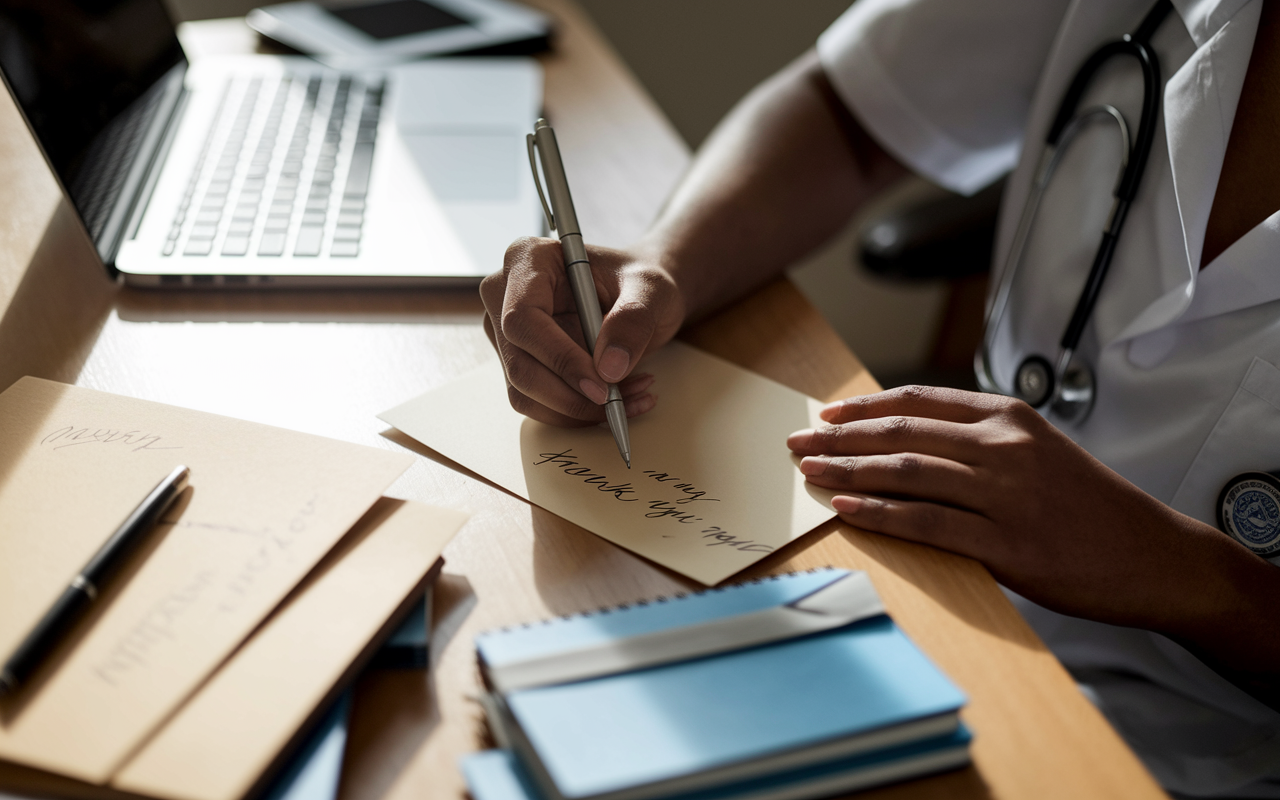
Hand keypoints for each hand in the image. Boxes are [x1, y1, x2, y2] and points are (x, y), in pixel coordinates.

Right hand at [481, 237, 685, 425]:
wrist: (638, 295)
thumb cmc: (639, 280)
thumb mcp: (652, 288)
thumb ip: (634, 318)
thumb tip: (608, 367)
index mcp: (528, 260)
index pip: (523, 319)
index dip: (559, 358)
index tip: (601, 385)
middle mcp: (505, 296)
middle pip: (520, 363)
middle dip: (571, 395)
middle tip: (619, 403)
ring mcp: (507, 333)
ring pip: (525, 392)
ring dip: (578, 410)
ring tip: (630, 398)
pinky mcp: (520, 362)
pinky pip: (538, 403)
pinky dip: (577, 413)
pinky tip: (619, 401)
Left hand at [785, 385, 1244, 633]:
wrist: (1151, 554)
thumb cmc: (1089, 506)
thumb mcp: (1039, 451)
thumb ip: (980, 442)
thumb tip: (910, 442)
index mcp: (1009, 417)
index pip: (919, 401)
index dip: (865, 407)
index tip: (826, 415)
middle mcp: (1004, 446)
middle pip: (903, 432)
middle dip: (841, 437)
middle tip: (797, 443)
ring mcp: (1005, 493)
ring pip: (908, 471)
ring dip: (848, 470)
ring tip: (809, 473)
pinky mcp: (1006, 541)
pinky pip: (927, 521)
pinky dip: (880, 513)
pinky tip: (847, 508)